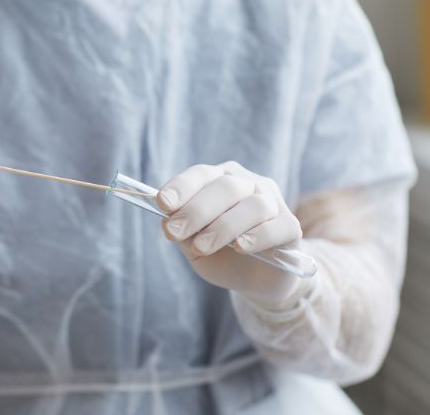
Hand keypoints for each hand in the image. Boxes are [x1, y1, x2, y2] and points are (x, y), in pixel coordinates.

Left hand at [157, 161, 302, 303]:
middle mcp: (247, 183)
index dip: (181, 187)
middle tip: (174, 232)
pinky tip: (241, 246)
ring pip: (252, 205)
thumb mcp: (194, 247)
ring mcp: (272, 202)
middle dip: (196, 210)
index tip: (162, 204)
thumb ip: (182, 233)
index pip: (201, 174)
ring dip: (222, 226)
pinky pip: (277, 225)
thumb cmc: (222, 255)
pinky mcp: (291, 226)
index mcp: (219, 180)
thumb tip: (167, 220)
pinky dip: (258, 235)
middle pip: (226, 187)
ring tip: (202, 246)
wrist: (257, 279)